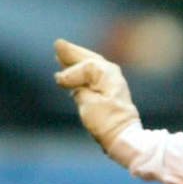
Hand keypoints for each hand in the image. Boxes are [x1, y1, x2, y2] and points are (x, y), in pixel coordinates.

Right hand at [53, 38, 141, 157]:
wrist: (124, 138)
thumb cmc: (107, 121)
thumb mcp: (88, 103)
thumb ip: (78, 88)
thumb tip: (72, 84)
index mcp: (106, 72)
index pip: (84, 66)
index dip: (71, 73)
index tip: (59, 81)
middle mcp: (111, 73)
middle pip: (88, 59)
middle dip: (73, 53)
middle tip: (58, 45)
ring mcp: (112, 83)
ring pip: (91, 66)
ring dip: (77, 61)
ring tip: (62, 53)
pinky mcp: (111, 94)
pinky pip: (93, 77)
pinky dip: (83, 73)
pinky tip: (74, 73)